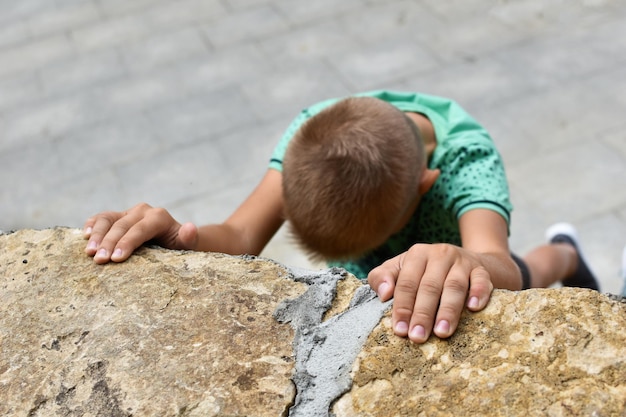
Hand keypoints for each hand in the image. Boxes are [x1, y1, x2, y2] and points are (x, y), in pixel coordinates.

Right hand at [83, 203, 198, 263]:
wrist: (175, 241)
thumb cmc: (180, 248)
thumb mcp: (188, 246)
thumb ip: (189, 238)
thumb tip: (190, 228)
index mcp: (159, 217)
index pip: (140, 229)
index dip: (127, 242)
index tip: (116, 259)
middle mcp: (143, 211)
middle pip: (122, 225)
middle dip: (109, 243)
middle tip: (99, 261)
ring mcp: (128, 212)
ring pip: (108, 218)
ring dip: (96, 234)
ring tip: (89, 252)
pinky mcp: (117, 217)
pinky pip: (101, 218)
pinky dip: (91, 225)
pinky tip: (84, 237)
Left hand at [367, 243, 493, 342]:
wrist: (464, 259)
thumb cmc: (424, 271)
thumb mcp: (400, 268)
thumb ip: (382, 277)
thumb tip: (383, 294)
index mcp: (417, 255)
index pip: (407, 283)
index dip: (402, 307)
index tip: (400, 330)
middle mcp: (440, 255)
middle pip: (430, 286)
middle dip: (423, 313)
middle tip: (418, 337)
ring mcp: (462, 262)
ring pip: (455, 286)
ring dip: (448, 310)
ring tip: (442, 332)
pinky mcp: (481, 270)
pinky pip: (482, 281)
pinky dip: (479, 293)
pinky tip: (473, 308)